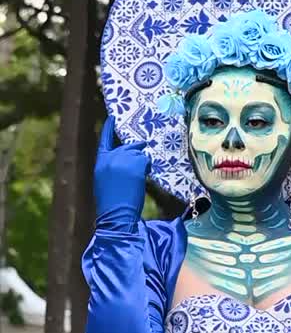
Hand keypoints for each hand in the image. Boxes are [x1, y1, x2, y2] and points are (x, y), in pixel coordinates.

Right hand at [94, 116, 150, 232]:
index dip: (109, 129)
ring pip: (139, 154)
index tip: (112, 118)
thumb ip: (115, 166)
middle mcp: (111, 157)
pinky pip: (146, 160)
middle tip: (140, 163)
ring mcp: (123, 159)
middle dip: (136, 154)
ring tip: (136, 180)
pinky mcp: (135, 163)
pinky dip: (146, 168)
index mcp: (100, 162)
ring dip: (142, 165)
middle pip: (128, 148)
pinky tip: (142, 179)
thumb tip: (131, 157)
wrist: (116, 214)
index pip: (105, 141)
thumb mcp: (106, 181)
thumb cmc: (112, 203)